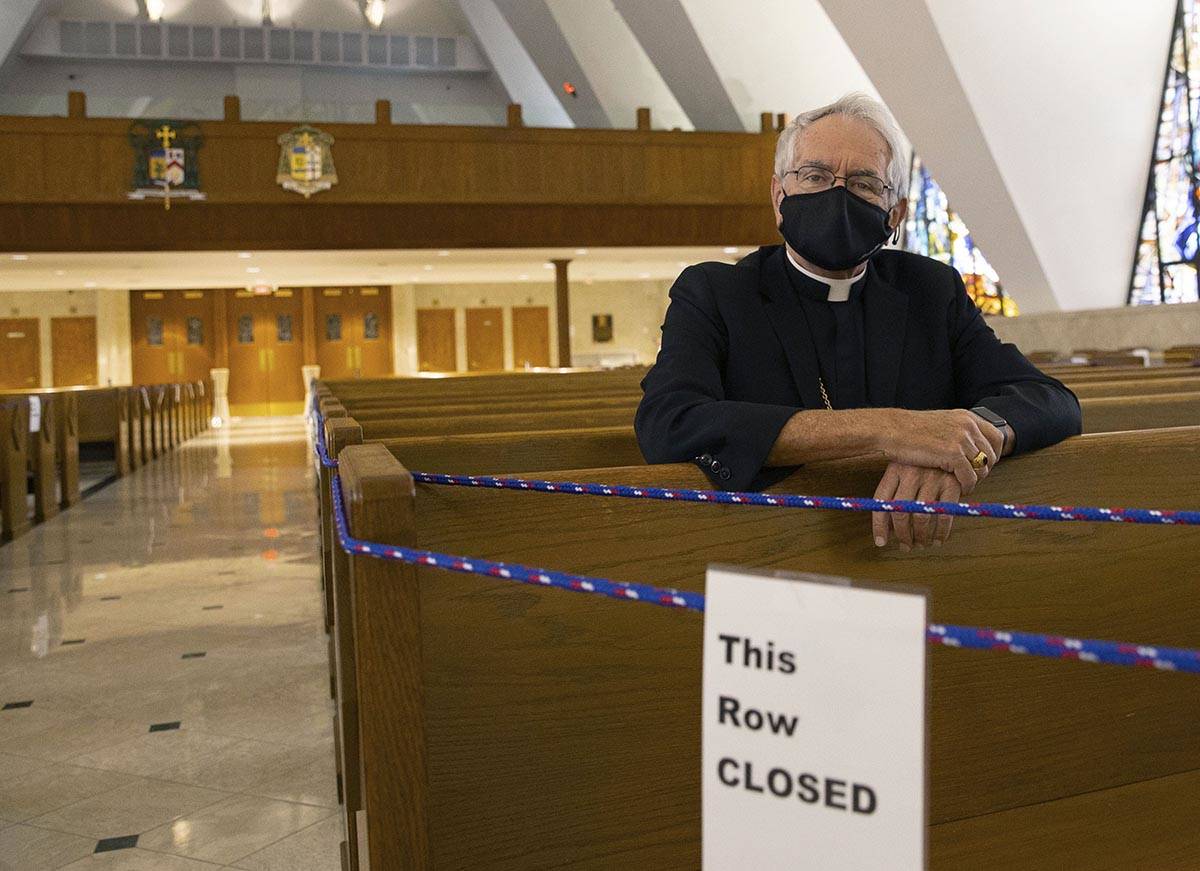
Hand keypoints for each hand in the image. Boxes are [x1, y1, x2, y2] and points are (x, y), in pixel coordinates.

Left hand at [872, 463, 961, 550]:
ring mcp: (932, 478)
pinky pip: (944, 516)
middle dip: (902, 535)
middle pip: (900, 513)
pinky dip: (941, 532)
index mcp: (895, 469)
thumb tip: (887, 531)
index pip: (881, 502)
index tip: (881, 542)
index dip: (879, 526)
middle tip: (906, 546)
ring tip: (921, 543)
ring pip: (921, 517)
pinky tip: (938, 539)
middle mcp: (911, 473)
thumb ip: (896, 495)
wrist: (956, 443)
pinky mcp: (952, 484)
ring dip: (921, 537)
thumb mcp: (906, 469)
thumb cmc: (926, 462)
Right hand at [877, 409, 999, 494]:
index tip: (984, 464)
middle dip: (984, 469)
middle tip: (973, 477)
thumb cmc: (909, 430)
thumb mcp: (940, 424)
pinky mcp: (953, 454)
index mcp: (966, 417)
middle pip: (991, 454)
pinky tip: (959, 489)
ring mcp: (961, 439)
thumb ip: (957, 431)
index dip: (994, 453)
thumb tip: (970, 447)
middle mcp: (967, 426)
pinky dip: (967, 486)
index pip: (996, 436)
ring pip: (982, 468)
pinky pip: (970, 477)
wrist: (891, 431)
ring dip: (975, 479)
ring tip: (964, 484)